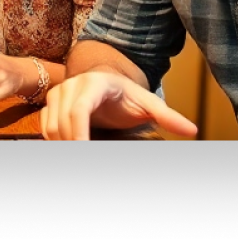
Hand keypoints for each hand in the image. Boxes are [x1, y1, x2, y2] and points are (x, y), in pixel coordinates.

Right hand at [40, 70, 197, 139]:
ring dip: (63, 142)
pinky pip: (45, 125)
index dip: (79, 134)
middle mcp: (72, 85)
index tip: (84, 151)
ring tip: (82, 148)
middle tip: (86, 155)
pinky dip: (54, 139)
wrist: (110, 83)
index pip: (79, 110)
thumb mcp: (149, 103)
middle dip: (72, 143)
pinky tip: (70, 144)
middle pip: (63, 121)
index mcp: (95, 83)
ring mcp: (59, 93)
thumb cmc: (128, 96)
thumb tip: (192, 130)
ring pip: (52, 125)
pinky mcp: (51, 102)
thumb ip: (168, 116)